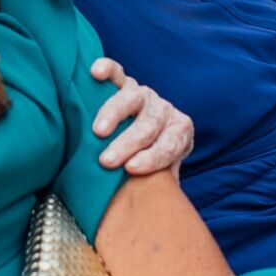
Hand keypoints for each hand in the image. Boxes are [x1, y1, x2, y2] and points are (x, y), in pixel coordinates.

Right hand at [91, 57, 193, 177]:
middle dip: (128, 143)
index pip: (170, 145)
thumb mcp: (165, 172)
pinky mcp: (125, 82)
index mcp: (179, 131)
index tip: (131, 169)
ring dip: (114, 115)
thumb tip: (156, 205)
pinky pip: (117, 72)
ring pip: (131, 99)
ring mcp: (144, 95)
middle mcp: (163, 110)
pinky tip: (96, 72)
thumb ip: (162, 184)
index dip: (152, 157)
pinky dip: (108, 70)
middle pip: (149, 125)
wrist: (154, 131)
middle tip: (107, 161)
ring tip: (98, 131)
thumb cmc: (154, 158)